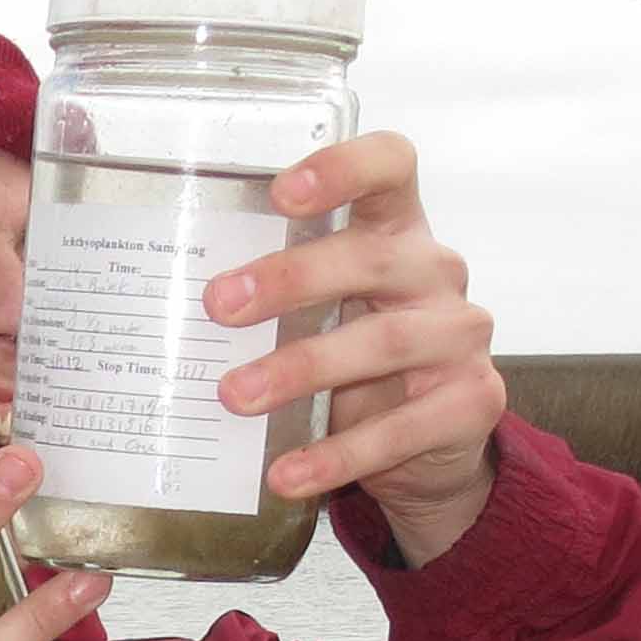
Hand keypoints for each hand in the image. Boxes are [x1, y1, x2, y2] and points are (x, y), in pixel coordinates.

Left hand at [208, 130, 506, 565]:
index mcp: (399, 231)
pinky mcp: (471, 404)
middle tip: (218, 305)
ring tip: (234, 396)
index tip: (282, 191)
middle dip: (292, 279)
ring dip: (301, 369)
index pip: (390, 167)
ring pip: (384, 343)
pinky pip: (400, 430)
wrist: (433, 442)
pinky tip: (285, 473)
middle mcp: (436, 273)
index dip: (344, 168)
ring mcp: (460, 337)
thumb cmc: (359, 358)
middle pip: (372, 258)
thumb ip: (277, 299)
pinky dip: (336, 455)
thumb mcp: (325, 313)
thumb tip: (169, 314)